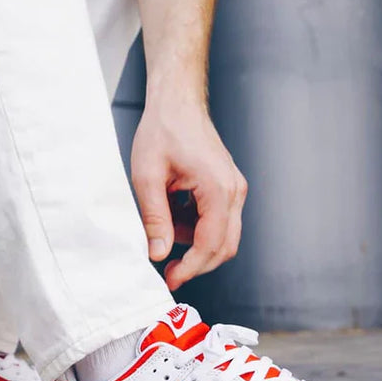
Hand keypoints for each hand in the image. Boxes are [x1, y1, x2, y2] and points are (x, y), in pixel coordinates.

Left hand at [130, 95, 247, 290]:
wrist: (177, 101)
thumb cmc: (164, 130)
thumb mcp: (147, 177)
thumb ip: (155, 219)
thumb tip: (159, 254)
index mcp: (218, 188)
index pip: (211, 243)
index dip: (191, 267)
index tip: (171, 278)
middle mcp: (234, 191)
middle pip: (225, 247)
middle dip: (196, 263)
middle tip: (168, 271)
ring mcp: (234, 189)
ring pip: (222, 236)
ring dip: (193, 242)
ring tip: (163, 221)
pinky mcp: (227, 188)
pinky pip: (217, 221)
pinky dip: (195, 227)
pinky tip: (172, 211)